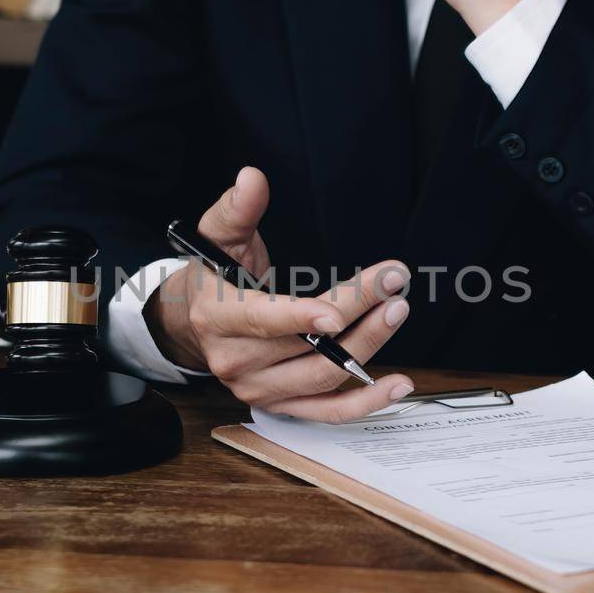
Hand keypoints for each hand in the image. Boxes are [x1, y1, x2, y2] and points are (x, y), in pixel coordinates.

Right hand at [144, 167, 414, 420]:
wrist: (195, 325)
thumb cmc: (214, 279)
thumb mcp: (217, 238)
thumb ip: (237, 209)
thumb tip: (252, 179)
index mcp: (217, 319)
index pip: (262, 321)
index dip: (301, 317)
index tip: (339, 310)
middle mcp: (235, 362)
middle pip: (305, 346)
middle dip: (355, 313)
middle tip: (392, 283)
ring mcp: (259, 389)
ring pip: (323, 377)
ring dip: (368, 346)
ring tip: (396, 310)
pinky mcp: (281, 405)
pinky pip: (326, 413)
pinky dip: (364, 403)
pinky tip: (398, 385)